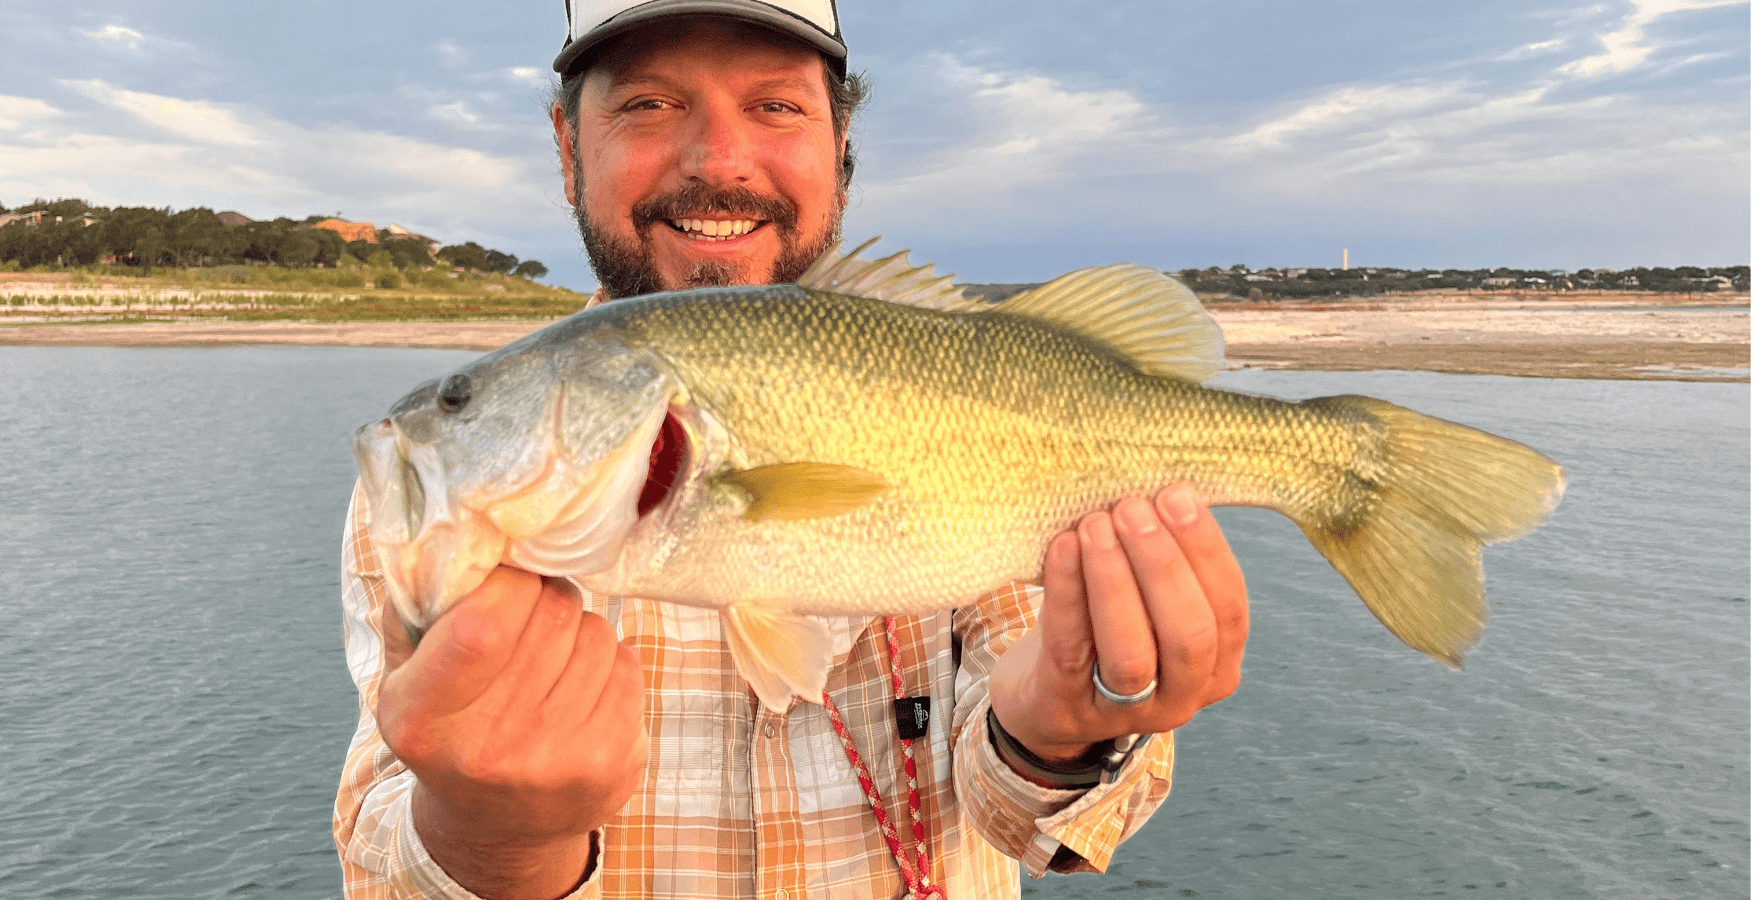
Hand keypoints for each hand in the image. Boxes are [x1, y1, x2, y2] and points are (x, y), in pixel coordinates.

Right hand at [375, 566, 647, 899]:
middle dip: (546, 598)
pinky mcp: (610, 765)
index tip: (505, 585)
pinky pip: (627, 664)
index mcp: (423, 718)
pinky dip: (608, 662)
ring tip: (551, 662)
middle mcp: (489, 747)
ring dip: (578, 631)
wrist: (494, 830)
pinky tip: (578, 690)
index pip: (486, 619)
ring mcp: (556, 761)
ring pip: (596, 633)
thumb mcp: (404, 676)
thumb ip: (416, 604)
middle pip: (552, 614)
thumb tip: (452, 532)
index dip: (508, 582)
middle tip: (530, 619)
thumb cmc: (450, 729)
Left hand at [988, 484, 1248, 768]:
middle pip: (1188, 634)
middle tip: (1132, 507)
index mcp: (1216, 667)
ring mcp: (1124, 712)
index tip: (1177, 495)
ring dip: (1115, 580)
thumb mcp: (1148, 605)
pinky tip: (1062, 548)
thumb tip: (1168, 485)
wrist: (1039, 699)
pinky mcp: (1067, 708)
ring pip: (1131, 651)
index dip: (1206, 551)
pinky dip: (1068, 593)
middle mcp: (1181, 698)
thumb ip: (1164, 560)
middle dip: (1163, 564)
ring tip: (1095, 524)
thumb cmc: (1103, 631)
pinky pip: (1070, 649)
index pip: (1228, 610)